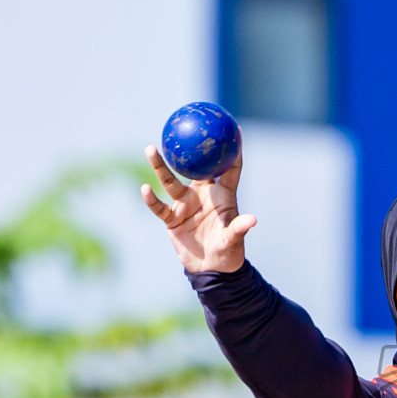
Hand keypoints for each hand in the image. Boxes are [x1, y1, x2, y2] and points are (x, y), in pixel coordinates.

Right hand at [140, 138, 254, 274]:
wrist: (211, 270)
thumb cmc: (228, 251)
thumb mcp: (234, 240)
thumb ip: (239, 228)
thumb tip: (252, 220)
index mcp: (222, 195)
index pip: (229, 168)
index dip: (233, 148)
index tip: (233, 127)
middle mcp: (202, 195)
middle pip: (193, 167)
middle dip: (187, 149)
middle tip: (181, 129)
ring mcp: (185, 205)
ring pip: (170, 181)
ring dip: (160, 166)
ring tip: (150, 148)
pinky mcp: (172, 219)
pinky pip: (160, 207)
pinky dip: (152, 200)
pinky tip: (144, 189)